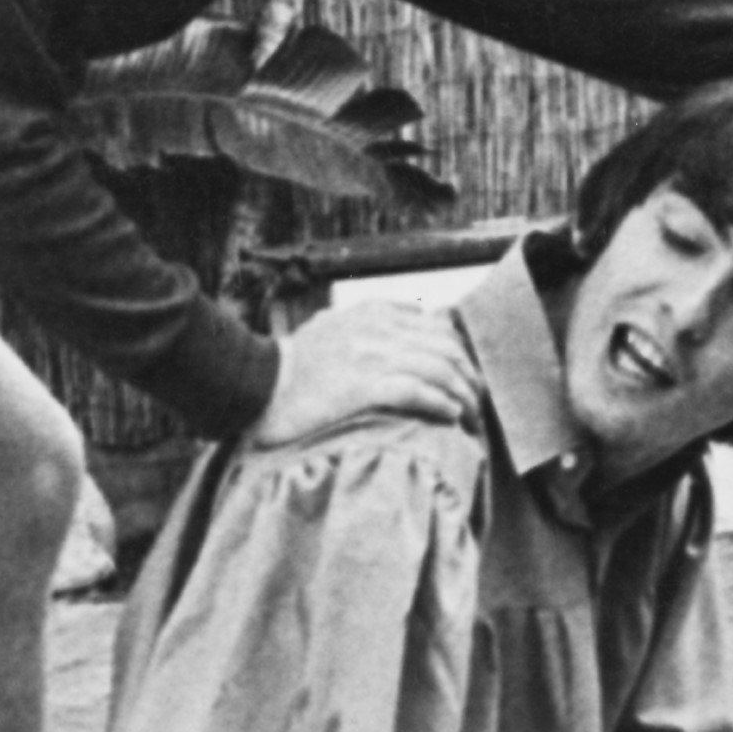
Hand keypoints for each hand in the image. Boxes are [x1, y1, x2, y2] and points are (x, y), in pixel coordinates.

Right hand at [250, 302, 481, 446]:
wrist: (254, 385)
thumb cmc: (293, 367)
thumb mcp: (333, 326)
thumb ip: (372, 322)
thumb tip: (417, 318)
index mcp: (371, 312)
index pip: (438, 327)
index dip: (460, 355)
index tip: (467, 379)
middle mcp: (376, 329)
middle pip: (447, 349)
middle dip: (469, 379)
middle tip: (477, 404)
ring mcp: (370, 356)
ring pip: (440, 370)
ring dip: (463, 396)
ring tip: (470, 418)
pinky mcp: (364, 385)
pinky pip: (419, 392)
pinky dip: (441, 404)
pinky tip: (450, 418)